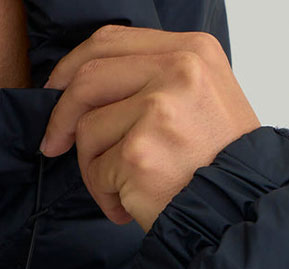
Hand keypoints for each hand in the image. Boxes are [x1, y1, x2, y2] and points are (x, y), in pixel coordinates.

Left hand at [40, 24, 260, 231]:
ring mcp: (158, 112)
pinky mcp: (139, 154)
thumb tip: (80, 88)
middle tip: (53, 145)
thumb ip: (148, 80)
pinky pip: (95, 172)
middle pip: (87, 80)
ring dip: (94, 168)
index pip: (110, 41)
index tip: (54, 91)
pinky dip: (106, 195)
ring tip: (125, 185)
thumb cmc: (212, 161)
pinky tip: (133, 202)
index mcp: (190, 51)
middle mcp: (177, 72)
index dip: (70, 67)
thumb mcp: (197, 98)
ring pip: (87, 131)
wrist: (235, 207)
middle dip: (61, 117)